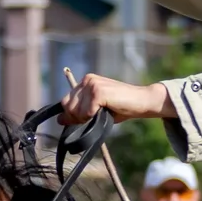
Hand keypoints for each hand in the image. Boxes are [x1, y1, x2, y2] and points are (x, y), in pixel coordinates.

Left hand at [59, 73, 175, 125]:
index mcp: (86, 81)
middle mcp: (87, 80)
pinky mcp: (98, 91)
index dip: (72, 115)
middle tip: (96, 117)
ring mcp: (92, 84)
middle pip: (68, 107)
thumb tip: (60, 120)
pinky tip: (106, 111)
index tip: (86, 118)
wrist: (141, 101)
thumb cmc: (121, 107)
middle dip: (78, 118)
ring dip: (87, 118)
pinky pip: (86, 112)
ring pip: (76, 111)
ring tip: (102, 113)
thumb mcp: (96, 110)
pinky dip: (94, 117)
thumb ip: (79, 112)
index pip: (65, 102)